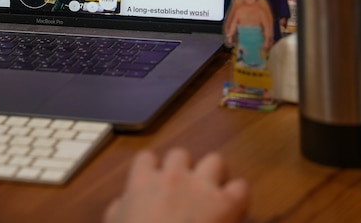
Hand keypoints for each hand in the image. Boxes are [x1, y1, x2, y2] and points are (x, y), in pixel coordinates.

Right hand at [104, 148, 248, 222]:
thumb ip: (119, 208)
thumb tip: (123, 203)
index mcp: (143, 181)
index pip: (146, 158)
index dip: (152, 169)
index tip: (155, 181)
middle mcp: (173, 176)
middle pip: (180, 154)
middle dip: (184, 169)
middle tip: (184, 189)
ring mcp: (201, 187)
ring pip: (214, 160)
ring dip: (214, 175)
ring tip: (213, 193)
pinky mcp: (226, 203)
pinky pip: (241, 187)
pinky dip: (239, 196)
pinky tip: (235, 208)